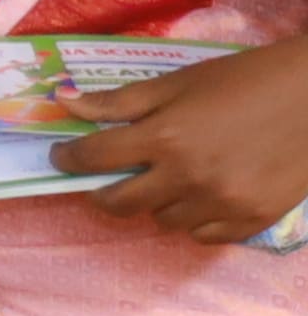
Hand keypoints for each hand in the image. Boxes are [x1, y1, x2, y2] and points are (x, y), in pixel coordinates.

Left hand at [50, 39, 307, 242]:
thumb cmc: (248, 79)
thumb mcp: (181, 81)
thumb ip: (121, 101)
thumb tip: (63, 102)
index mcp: (165, 137)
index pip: (92, 158)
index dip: (68, 158)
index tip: (64, 156)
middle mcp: (188, 177)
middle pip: (118, 204)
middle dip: (103, 191)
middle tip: (109, 178)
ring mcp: (221, 203)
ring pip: (162, 221)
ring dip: (156, 203)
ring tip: (170, 180)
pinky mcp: (252, 218)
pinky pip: (203, 236)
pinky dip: (195, 221)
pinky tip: (202, 197)